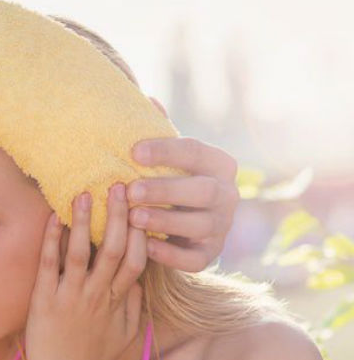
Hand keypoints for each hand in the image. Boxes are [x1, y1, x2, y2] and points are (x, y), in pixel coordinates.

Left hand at [25, 184, 145, 359]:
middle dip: (119, 216)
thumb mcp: (123, 336)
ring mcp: (71, 298)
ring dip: (85, 222)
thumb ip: (134, 307)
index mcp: (118, 302)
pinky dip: (51, 240)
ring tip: (86, 194)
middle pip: (115, 250)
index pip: (137, 261)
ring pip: (83, 253)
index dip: (142, 232)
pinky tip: (52, 218)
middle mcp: (98, 296)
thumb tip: (141, 282)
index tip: (144, 206)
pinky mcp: (45, 302)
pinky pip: (49, 265)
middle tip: (120, 185)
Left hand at [128, 136, 239, 271]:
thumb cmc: (169, 180)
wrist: (181, 226)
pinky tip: (146, 245)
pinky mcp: (210, 255)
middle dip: (165, 190)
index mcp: (219, 164)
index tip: (133, 151)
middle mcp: (228, 195)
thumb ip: (159, 132)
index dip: (166, 151)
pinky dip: (171, 254)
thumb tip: (148, 100)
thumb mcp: (167, 157)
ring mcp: (222, 227)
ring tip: (132, 217)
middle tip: (130, 190)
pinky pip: (195, 259)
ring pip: (200, 225)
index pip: (196, 152)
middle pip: (203, 190)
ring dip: (165, 220)